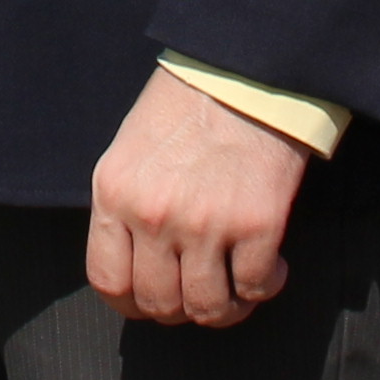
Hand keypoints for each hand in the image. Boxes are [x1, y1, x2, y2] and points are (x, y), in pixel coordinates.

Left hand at [87, 71, 307, 328]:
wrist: (247, 71)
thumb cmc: (187, 105)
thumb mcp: (130, 149)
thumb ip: (125, 206)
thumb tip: (134, 265)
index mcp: (114, 193)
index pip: (108, 282)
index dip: (131, 304)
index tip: (150, 302)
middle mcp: (153, 215)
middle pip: (159, 303)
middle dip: (181, 308)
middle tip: (200, 291)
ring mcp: (205, 223)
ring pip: (208, 307)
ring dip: (226, 308)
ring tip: (238, 288)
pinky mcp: (257, 224)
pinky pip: (254, 286)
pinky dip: (264, 287)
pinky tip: (271, 266)